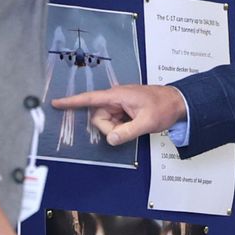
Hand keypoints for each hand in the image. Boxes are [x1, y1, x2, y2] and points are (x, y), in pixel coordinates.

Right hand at [52, 84, 186, 147]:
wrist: (178, 102)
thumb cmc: (164, 107)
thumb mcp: (147, 122)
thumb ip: (127, 132)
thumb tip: (111, 139)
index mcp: (118, 95)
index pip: (90, 99)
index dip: (72, 102)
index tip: (56, 103)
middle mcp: (116, 98)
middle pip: (98, 117)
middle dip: (109, 128)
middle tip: (127, 129)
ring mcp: (119, 104)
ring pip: (106, 121)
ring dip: (116, 128)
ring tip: (134, 125)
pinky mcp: (123, 109)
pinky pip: (114, 121)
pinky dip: (121, 127)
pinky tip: (133, 125)